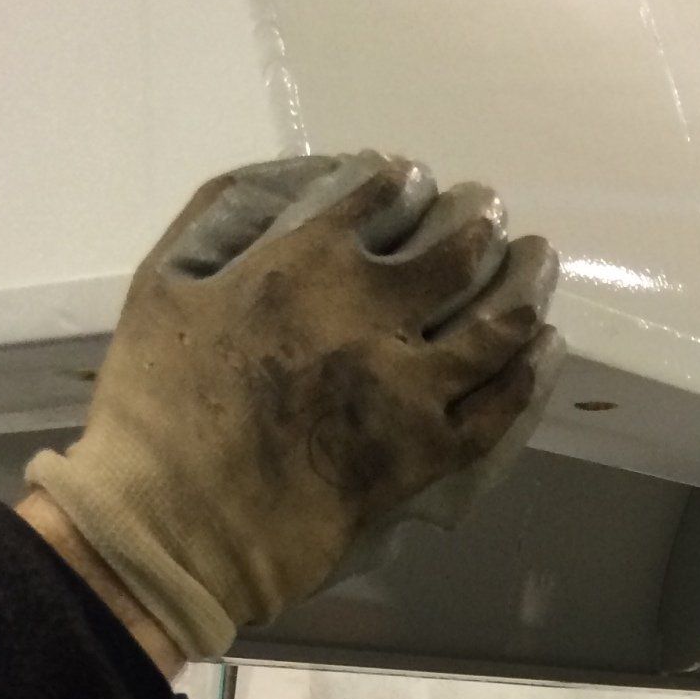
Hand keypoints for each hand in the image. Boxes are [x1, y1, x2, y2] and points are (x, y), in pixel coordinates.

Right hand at [24, 152, 563, 658]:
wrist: (180, 520)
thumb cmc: (157, 404)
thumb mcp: (166, 281)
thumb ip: (221, 220)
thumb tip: (281, 188)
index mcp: (305, 263)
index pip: (376, 200)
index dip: (402, 183)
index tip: (414, 178)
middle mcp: (372, 315)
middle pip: (453, 255)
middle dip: (479, 225)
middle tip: (491, 212)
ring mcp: (409, 387)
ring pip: (494, 326)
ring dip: (523, 286)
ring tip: (536, 263)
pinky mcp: (428, 453)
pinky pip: (497, 407)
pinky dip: (527, 373)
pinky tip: (542, 348)